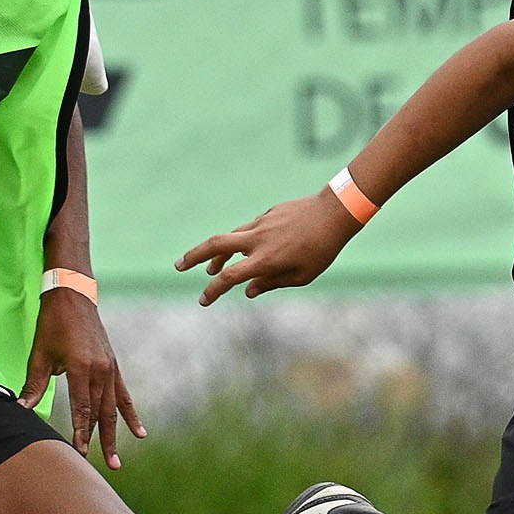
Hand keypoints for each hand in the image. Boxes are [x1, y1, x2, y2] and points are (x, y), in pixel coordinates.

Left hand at [20, 286, 146, 468]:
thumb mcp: (40, 354)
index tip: (80, 452)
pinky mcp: (114, 366)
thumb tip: (20, 410)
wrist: (73, 296)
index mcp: (82, 367)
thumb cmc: (53, 324)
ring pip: (114, 409)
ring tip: (117, 460)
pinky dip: (131, 415)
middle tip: (108, 466)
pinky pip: (124, 396)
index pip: (82, 408)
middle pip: (101, 413)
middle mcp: (101, 370)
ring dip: (115, 435)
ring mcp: (111, 369)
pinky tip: (140, 434)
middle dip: (102, 441)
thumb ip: (34, 385)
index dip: (81, 431)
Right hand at [176, 189, 361, 304]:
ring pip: (230, 237)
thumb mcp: (301, 276)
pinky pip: (250, 230)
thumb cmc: (322, 250)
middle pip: (215, 245)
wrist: (334, 214)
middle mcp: (258, 241)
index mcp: (265, 260)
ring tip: (211, 266)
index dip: (213, 290)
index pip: (230, 278)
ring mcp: (261, 224)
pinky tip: (252, 248)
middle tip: (178, 266)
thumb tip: (248, 290)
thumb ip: (271, 284)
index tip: (203, 300)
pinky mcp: (268, 214)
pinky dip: (244, 242)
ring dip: (217, 253)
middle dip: (193, 256)